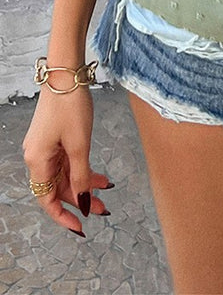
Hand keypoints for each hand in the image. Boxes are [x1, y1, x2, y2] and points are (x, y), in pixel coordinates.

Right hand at [22, 85, 112, 235]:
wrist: (66, 75)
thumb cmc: (70, 107)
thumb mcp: (79, 145)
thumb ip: (81, 177)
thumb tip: (82, 204)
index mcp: (37, 161)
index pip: (47, 200)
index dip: (63, 216)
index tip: (82, 227)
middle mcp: (37, 157)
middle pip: (58, 188)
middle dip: (80, 199)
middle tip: (103, 207)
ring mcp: (45, 147)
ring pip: (64, 175)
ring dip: (84, 183)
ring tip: (106, 189)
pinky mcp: (54, 138)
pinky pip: (67, 161)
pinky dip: (82, 168)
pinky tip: (99, 174)